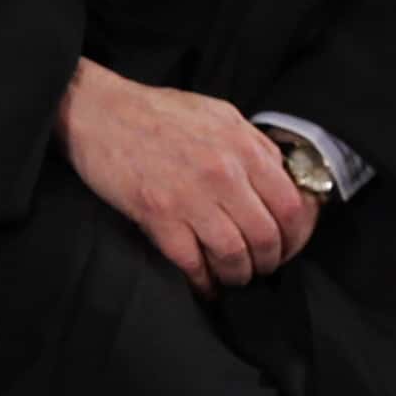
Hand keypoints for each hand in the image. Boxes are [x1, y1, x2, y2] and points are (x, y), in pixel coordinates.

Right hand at [60, 59, 314, 293]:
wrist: (100, 112)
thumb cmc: (158, 112)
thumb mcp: (218, 114)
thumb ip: (253, 145)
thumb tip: (280, 177)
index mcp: (242, 146)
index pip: (290, 205)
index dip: (295, 236)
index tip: (287, 246)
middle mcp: (222, 172)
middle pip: (266, 237)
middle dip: (267, 261)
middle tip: (260, 267)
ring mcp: (190, 196)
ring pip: (233, 255)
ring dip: (237, 275)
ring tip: (233, 276)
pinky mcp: (157, 216)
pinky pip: (192, 263)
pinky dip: (203, 281)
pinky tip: (204, 283)